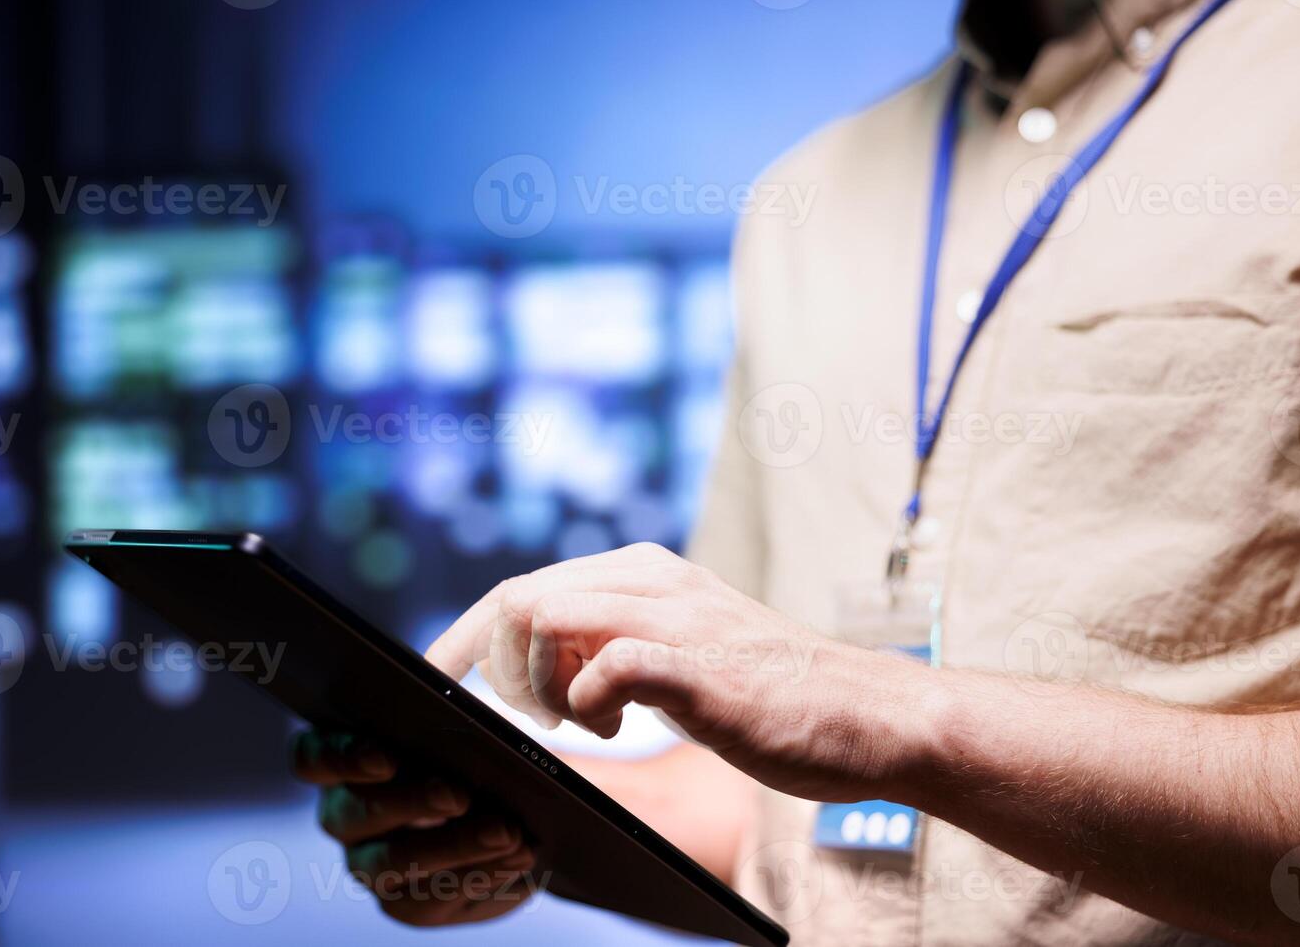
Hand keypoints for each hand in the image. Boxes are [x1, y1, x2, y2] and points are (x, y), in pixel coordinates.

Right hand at [291, 731, 537, 925]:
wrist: (504, 801)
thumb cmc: (466, 744)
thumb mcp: (457, 717)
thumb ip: (444, 707)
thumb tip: (458, 709)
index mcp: (342, 761)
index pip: (313, 758)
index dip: (341, 758)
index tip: (386, 757)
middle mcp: (345, 819)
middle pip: (353, 816)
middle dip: (409, 804)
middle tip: (459, 794)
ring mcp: (373, 868)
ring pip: (393, 866)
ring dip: (453, 848)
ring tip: (506, 831)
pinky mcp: (411, 905)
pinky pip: (435, 901)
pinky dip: (482, 877)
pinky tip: (520, 857)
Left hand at [425, 543, 931, 804]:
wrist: (865, 715)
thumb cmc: (769, 697)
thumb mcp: (676, 657)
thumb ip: (615, 645)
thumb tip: (546, 671)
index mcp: (642, 573)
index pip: (525, 587)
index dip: (469, 634)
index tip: (435, 675)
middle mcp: (652, 579)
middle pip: (518, 596)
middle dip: (488, 663)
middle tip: (520, 717)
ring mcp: (675, 616)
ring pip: (546, 616)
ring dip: (537, 684)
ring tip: (577, 722)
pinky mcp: (698, 663)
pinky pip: (605, 666)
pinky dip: (586, 701)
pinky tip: (614, 726)